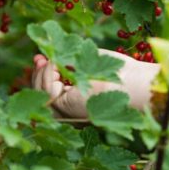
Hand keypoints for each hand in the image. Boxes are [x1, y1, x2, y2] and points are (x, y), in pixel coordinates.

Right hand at [32, 49, 159, 117]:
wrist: (130, 83)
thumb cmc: (117, 72)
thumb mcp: (88, 63)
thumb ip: (69, 62)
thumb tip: (47, 57)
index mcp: (76, 101)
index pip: (51, 90)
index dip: (43, 74)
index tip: (40, 57)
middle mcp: (70, 111)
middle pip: (42, 93)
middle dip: (38, 73)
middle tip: (38, 57)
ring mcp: (66, 112)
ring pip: (42, 92)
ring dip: (44, 72)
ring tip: (52, 61)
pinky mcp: (65, 108)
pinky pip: (46, 91)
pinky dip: (48, 75)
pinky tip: (56, 67)